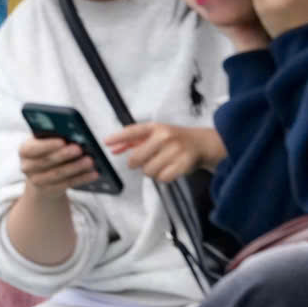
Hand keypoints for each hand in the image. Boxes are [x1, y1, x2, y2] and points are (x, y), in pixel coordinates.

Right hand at [17, 135, 100, 193]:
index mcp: (24, 150)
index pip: (33, 148)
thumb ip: (50, 139)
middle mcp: (27, 167)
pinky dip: (82, 178)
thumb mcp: (42, 144)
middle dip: (64, 155)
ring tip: (90, 161)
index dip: (48, 145)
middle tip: (79, 149)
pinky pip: (68, 184)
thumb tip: (71, 135)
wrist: (40, 175)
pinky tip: (93, 174)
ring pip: (58, 174)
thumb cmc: (45, 152)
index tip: (62, 140)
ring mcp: (37, 181)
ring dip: (76, 167)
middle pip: (47, 161)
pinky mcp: (50, 191)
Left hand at [109, 122, 223, 183]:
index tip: (106, 142)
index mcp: (155, 127)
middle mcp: (164, 137)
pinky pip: (162, 178)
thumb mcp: (154, 133)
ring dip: (150, 171)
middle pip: (137, 158)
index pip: (132, 131)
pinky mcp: (183, 165)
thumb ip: (133, 140)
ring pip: (149, 170)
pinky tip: (166, 170)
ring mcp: (175, 151)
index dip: (118, 137)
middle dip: (135, 163)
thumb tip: (113, 148)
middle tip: (140, 162)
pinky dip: (161, 177)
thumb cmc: (173, 139)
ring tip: (158, 164)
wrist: (201, 143)